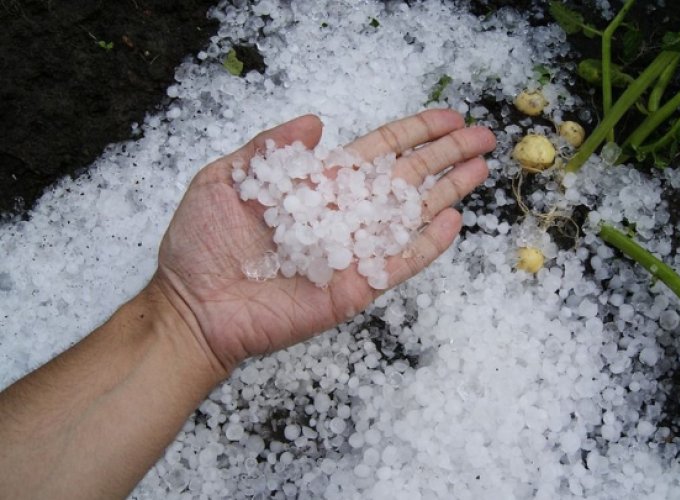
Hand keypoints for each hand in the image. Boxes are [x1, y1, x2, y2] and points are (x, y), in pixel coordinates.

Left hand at [153, 110, 495, 372]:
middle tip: (484, 136)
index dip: (415, 133)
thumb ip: (270, 148)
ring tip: (481, 169)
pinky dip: (427, 245)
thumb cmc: (201, 244)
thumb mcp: (225, 179)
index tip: (448, 117)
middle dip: (445, 156)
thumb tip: (316, 119)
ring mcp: (352, 252)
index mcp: (318, 185)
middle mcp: (343, 214)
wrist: (193, 306)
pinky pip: (399, 263)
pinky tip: (453, 222)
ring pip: (410, 216)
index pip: (379, 152)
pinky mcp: (355, 287)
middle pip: (406, 178)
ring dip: (447, 192)